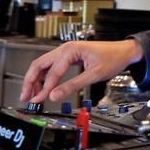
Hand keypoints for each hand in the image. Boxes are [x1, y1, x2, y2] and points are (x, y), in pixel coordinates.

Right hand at [20, 39, 142, 103]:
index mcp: (70, 50)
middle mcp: (65, 49)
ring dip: (36, 80)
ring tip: (32, 95)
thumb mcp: (94, 75)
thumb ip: (73, 85)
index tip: (37, 101)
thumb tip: (55, 96)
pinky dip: (45, 77)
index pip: (52, 72)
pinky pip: (52, 66)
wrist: (124, 51)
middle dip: (30, 81)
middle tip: (25, 97)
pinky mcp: (69, 57)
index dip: (43, 88)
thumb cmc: (112, 59)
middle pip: (39, 64)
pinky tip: (44, 88)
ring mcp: (66, 52)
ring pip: (44, 65)